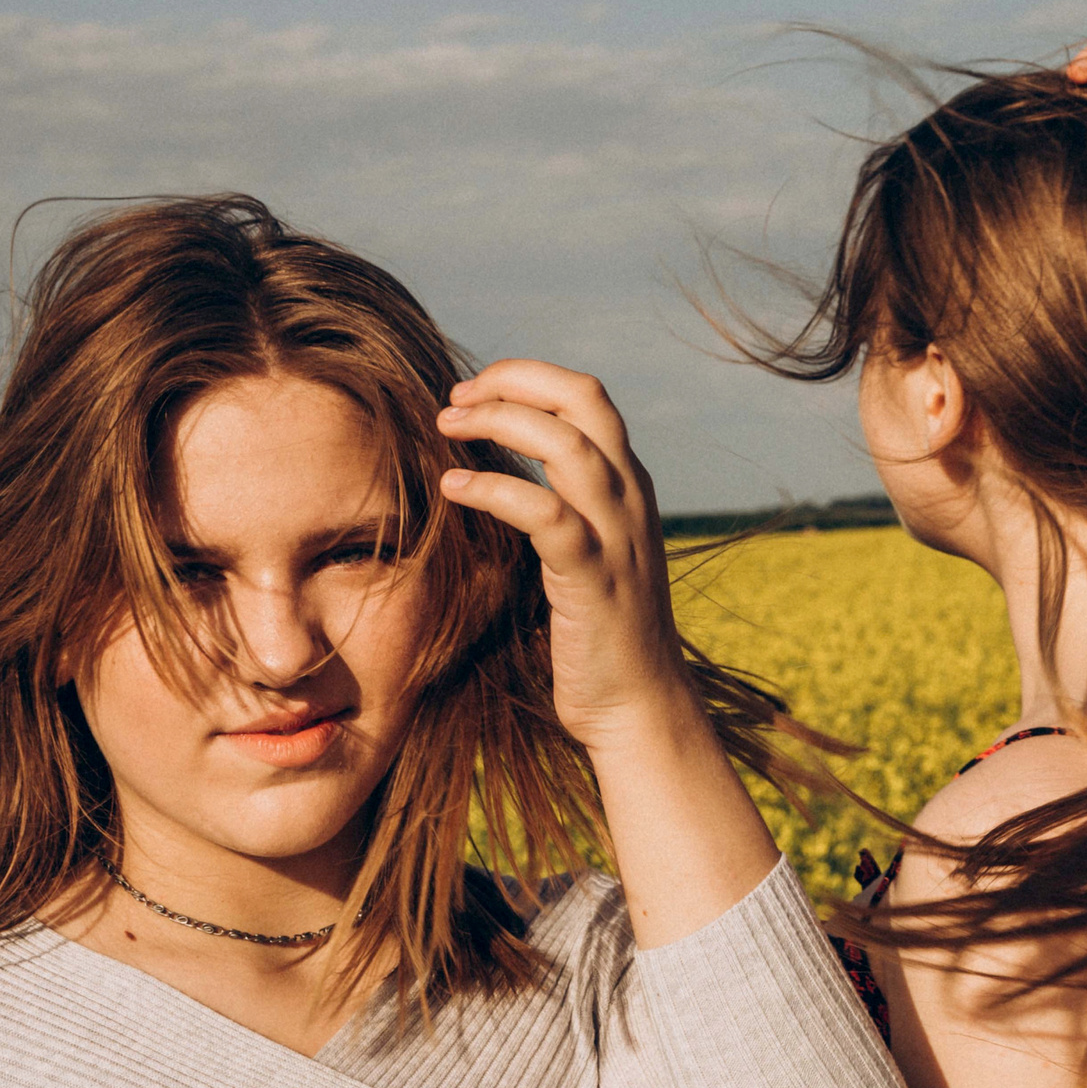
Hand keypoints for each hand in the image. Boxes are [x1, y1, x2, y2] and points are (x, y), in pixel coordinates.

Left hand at [434, 359, 693, 751]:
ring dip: (500, 422)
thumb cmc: (601, 635)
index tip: (473, 392)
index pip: (586, 398)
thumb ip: (565, 508)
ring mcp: (617, 537)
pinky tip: (453, 488)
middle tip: (456, 398)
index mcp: (628, 487)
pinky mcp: (593, 579)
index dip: (527, 379)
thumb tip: (502, 476)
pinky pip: (545, 514)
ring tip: (447, 425)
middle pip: (582, 400)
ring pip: (567, 445)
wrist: (640, 708)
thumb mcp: (590, 553)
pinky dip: (496, 490)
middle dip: (515, 382)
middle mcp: (630, 499)